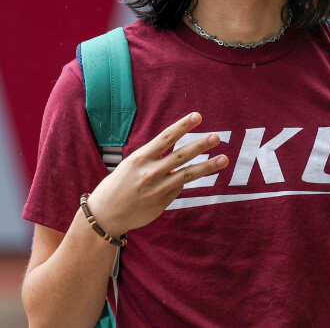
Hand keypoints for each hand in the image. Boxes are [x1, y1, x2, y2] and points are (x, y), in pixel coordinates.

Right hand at [86, 112, 226, 234]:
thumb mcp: (131, 165)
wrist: (106, 214)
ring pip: (188, 174)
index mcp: (141, 157)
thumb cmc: (118, 185)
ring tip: (224, 159)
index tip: (197, 116)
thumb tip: (176, 158)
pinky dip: (184, 181)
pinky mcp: (163, 202)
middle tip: (218, 136)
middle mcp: (151, 172)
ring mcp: (158, 188)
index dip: (183, 126)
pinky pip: (178, 188)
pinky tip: (190, 177)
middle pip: (181, 155)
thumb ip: (152, 159)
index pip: (166, 137)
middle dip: (201, 145)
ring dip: (208, 166)